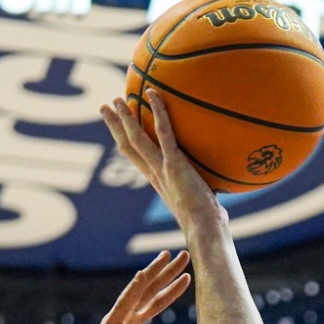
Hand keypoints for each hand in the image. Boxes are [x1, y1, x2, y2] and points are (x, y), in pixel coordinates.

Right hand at [50, 251, 188, 323]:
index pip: (153, 304)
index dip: (170, 290)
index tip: (186, 276)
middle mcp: (121, 320)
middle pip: (148, 291)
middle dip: (166, 273)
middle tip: (183, 255)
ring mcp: (114, 323)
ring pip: (137, 292)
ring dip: (154, 273)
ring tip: (168, 255)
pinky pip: (123, 306)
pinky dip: (133, 290)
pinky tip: (144, 275)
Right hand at [101, 89, 220, 229]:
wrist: (204, 229)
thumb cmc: (207, 224)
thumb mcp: (203, 204)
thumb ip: (204, 191)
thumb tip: (218, 192)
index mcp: (158, 182)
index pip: (136, 158)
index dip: (124, 142)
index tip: (117, 130)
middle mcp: (155, 174)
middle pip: (128, 145)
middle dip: (115, 126)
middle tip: (104, 107)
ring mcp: (162, 168)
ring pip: (136, 138)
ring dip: (125, 118)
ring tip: (117, 99)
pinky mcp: (174, 162)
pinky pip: (163, 131)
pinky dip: (157, 111)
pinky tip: (153, 93)